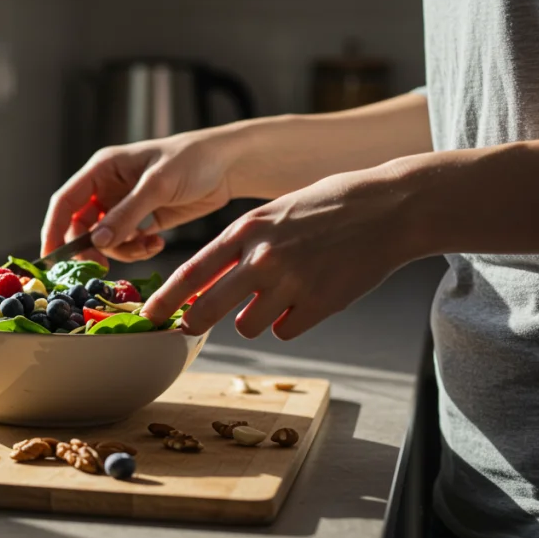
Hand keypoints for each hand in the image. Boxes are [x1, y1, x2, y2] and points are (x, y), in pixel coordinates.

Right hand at [41, 128, 244, 262]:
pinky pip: (126, 243)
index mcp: (101, 170)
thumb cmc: (191, 160)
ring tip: (147, 244)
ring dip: (121, 249)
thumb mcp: (157, 185)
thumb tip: (95, 241)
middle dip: (90, 248)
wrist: (227, 166)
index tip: (52, 259)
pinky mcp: (141, 220)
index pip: (65, 202)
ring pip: (104, 239)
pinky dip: (137, 249)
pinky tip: (156, 241)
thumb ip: (126, 214)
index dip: (53, 230)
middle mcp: (107, 188)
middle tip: (101, 266)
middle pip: (80, 226)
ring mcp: (124, 206)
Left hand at [141, 164, 419, 339]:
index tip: (148, 315)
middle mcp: (262, 258)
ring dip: (255, 319)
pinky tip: (310, 297)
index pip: (192, 272)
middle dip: (193, 324)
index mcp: (246, 230)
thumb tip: (206, 284)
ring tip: (278, 296)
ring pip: (247, 327)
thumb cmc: (329, 206)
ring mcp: (291, 284)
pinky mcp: (320, 305)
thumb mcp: (274, 213)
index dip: (165, 298)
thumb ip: (241, 246)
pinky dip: (291, 321)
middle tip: (188, 329)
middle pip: (207, 310)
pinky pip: (285, 331)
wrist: (390, 207)